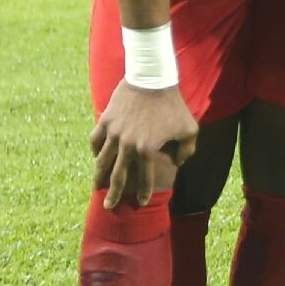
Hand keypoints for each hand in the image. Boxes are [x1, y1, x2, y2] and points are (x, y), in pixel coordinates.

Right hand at [90, 83, 198, 208]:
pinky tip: (97, 157)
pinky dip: (95, 151)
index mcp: (146, 150)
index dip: (144, 192)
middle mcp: (126, 145)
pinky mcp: (105, 120)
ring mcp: (113, 133)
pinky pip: (95, 141)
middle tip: (108, 206)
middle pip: (117, 176)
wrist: (152, 79)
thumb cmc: (173, 105)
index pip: (144, 178)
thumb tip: (178, 164)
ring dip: (99, 175)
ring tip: (97, 186)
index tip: (142, 202)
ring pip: (102, 160)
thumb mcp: (189, 128)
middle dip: (114, 194)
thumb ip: (187, 150)